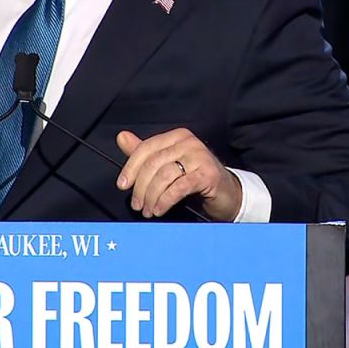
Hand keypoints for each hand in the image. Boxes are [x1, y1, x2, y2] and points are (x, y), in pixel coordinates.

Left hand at [115, 128, 241, 220]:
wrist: (226, 193)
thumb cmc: (194, 178)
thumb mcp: (167, 165)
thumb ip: (144, 153)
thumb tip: (121, 137)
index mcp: (176, 136)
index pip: (146, 148)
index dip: (131, 167)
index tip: (122, 185)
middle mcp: (188, 142)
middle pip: (154, 163)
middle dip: (141, 187)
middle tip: (137, 205)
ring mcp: (200, 157)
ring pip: (165, 175)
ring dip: (152, 196)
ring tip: (147, 210)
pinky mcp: (208, 174)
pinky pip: (179, 187)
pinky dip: (165, 200)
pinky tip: (159, 210)